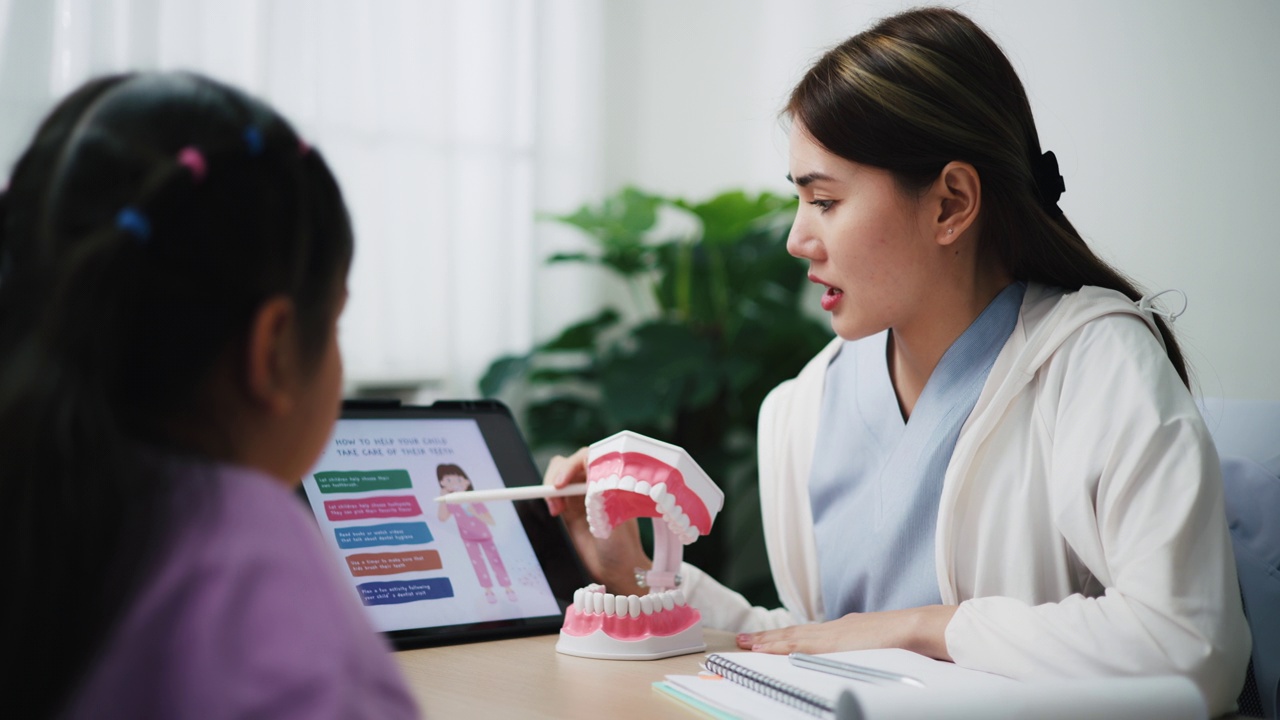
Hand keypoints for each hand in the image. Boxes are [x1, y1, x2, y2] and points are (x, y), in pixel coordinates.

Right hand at [544, 447, 651, 595]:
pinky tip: (555, 511)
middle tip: (555, 492)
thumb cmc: (622, 546)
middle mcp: (598, 483)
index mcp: (613, 481)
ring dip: (553, 485)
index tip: (563, 483)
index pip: (590, 458)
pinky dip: (550, 496)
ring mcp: (583, 494)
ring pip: (562, 473)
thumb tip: (593, 480)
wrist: (617, 569)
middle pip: (573, 461)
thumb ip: (603, 500)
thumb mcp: (613, 521)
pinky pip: (556, 491)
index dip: (574, 464)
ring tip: (556, 509)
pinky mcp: (571, 506)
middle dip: (560, 473)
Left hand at [735, 605, 956, 660]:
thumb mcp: (877, 643)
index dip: (784, 637)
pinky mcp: (834, 643)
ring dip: (767, 641)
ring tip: (746, 644)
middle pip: (793, 633)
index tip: (765, 639)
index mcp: (843, 629)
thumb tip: (859, 650)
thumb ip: (863, 646)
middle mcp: (834, 628)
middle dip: (767, 637)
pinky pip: (799, 646)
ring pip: (792, 638)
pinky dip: (780, 647)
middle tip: (743, 640)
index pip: (806, 634)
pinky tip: (766, 649)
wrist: (916, 627)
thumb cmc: (904, 639)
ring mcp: (833, 634)